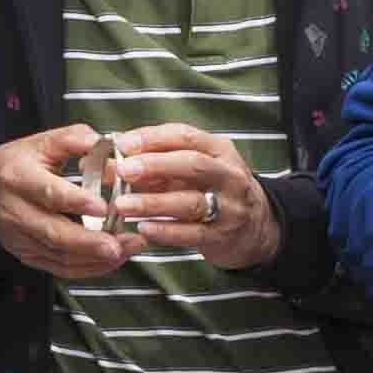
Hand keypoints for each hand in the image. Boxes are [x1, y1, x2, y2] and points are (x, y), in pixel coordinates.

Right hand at [0, 122, 135, 285]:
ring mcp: (21, 238)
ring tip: (124, 250)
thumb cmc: (16, 164)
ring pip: (59, 256)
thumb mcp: (41, 142)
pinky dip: (88, 268)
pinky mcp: (28, 255)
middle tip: (118, 244)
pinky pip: (59, 268)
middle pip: (53, 233)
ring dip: (94, 258)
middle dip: (89, 242)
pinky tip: (110, 261)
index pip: (48, 192)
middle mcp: (16, 211)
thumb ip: (74, 140)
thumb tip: (105, 143)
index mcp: (18, 177)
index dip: (76, 202)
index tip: (103, 207)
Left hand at [109, 123, 279, 274]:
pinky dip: (166, 231)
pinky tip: (143, 229)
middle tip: (123, 170)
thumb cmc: (215, 190)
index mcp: (219, 150)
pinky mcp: (223, 236)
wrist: (258, 228)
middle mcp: (228, 175)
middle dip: (155, 165)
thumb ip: (160, 161)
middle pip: (192, 164)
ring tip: (122, 205)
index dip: (152, 138)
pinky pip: (192, 233)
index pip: (185, 136)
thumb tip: (114, 154)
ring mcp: (229, 207)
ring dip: (153, 202)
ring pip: (190, 202)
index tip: (122, 143)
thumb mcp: (196, 168)